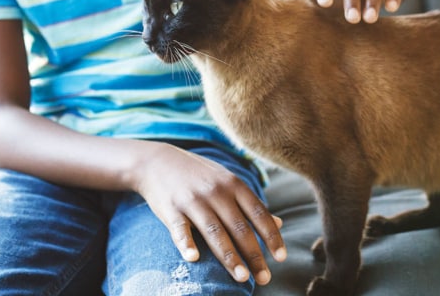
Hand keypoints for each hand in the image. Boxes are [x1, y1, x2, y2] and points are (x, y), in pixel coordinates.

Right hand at [133, 143, 285, 284]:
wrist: (158, 161)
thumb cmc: (199, 175)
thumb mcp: (228, 181)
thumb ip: (251, 203)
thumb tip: (279, 223)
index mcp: (234, 185)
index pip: (258, 214)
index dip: (271, 236)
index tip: (281, 257)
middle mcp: (216, 192)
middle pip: (240, 227)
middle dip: (254, 254)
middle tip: (264, 278)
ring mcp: (193, 200)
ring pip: (215, 232)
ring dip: (230, 257)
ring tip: (242, 278)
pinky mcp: (171, 209)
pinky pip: (180, 229)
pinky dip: (186, 243)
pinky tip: (194, 258)